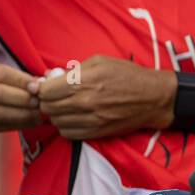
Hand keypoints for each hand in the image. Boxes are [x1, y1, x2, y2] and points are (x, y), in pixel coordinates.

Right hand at [0, 58, 41, 139]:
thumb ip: (13, 76)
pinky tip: (31, 122)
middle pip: (1, 94)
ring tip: (40, 114)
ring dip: (24, 114)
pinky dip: (18, 124)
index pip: (2, 73)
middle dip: (24, 99)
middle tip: (42, 102)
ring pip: (0, 112)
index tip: (39, 86)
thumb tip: (44, 81)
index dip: (22, 81)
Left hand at [36, 54, 176, 139]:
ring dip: (56, 114)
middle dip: (46, 101)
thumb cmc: (128, 75)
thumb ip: (74, 69)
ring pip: (55, 121)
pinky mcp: (96, 132)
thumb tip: (50, 77)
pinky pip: (67, 133)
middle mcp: (85, 102)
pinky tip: (73, 117)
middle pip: (47, 107)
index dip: (41, 88)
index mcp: (84, 81)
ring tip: (65, 106)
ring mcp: (90, 119)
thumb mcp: (101, 62)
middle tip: (54, 96)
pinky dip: (65, 125)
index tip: (44, 86)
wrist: (153, 98)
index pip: (45, 91)